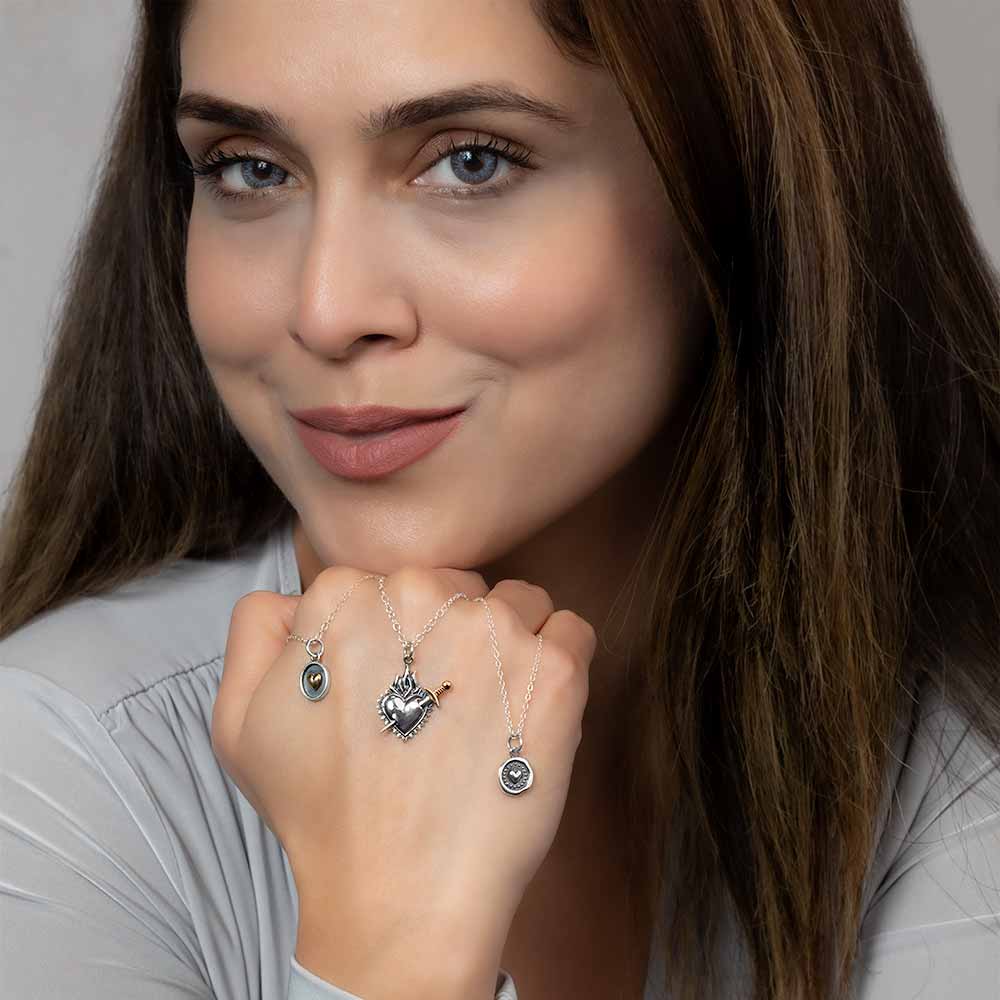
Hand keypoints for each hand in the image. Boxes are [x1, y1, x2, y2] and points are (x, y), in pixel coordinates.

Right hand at [211, 565, 596, 994]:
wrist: (398, 897)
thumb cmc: (322, 814)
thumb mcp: (241, 720)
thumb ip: (257, 631)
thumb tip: (300, 598)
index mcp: (347, 597)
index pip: (389, 584)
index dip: (393, 639)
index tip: (393, 688)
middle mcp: (421, 596)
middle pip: (454, 585)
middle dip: (449, 633)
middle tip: (437, 707)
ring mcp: (494, 630)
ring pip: (516, 601)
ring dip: (507, 644)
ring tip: (486, 713)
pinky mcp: (554, 670)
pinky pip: (571, 629)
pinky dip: (559, 659)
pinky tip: (529, 711)